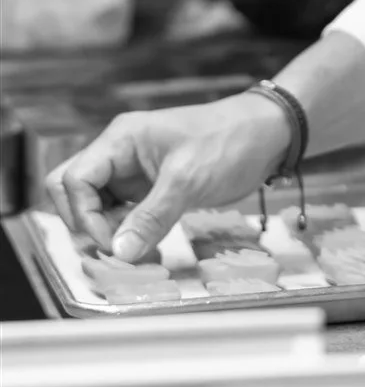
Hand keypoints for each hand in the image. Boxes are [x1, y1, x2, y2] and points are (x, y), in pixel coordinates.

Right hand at [46, 94, 293, 258]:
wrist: (269, 134)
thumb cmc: (230, 142)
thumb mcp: (189, 180)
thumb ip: (151, 216)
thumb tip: (120, 253)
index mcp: (120, 139)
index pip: (74, 179)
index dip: (84, 215)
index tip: (112, 244)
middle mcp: (119, 153)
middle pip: (73, 190)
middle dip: (85, 223)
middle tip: (115, 248)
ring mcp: (133, 170)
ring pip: (96, 204)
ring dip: (106, 230)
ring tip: (134, 249)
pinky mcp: (150, 187)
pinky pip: (122, 211)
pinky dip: (126, 230)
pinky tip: (145, 244)